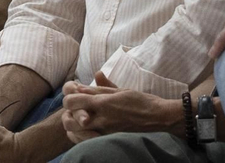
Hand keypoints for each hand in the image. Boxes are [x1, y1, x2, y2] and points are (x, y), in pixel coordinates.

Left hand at [61, 72, 177, 143]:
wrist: (157, 118)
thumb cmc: (140, 101)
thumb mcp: (120, 90)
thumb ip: (101, 87)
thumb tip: (82, 83)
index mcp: (104, 103)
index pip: (73, 101)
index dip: (68, 98)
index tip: (72, 95)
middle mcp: (101, 119)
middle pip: (70, 118)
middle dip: (67, 112)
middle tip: (73, 108)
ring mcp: (104, 132)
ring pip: (75, 131)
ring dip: (72, 124)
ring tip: (77, 118)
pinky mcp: (108, 140)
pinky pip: (85, 140)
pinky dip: (79, 135)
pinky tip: (83, 129)